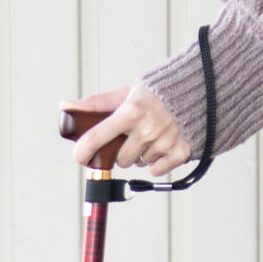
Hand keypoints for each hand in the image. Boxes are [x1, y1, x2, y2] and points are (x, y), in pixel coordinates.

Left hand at [63, 82, 190, 173]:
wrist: (196, 91)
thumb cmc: (158, 92)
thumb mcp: (127, 93)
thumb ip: (97, 104)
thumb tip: (66, 106)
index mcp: (131, 111)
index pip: (97, 137)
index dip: (84, 151)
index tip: (79, 157)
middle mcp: (147, 129)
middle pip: (119, 159)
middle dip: (122, 151)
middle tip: (131, 137)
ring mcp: (164, 142)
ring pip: (138, 164)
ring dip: (140, 155)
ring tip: (150, 136)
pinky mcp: (179, 153)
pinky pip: (156, 170)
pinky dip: (157, 162)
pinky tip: (161, 145)